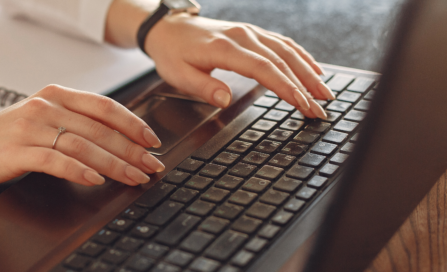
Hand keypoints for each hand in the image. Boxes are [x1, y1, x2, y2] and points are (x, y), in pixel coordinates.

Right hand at [0, 85, 164, 188]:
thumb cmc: (5, 136)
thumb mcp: (42, 118)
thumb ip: (73, 121)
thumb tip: (118, 138)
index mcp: (55, 96)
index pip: (104, 106)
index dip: (133, 124)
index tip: (153, 141)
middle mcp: (45, 107)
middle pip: (99, 128)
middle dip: (132, 150)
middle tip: (152, 166)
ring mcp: (31, 128)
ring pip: (84, 145)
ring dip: (114, 163)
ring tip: (134, 177)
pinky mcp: (18, 151)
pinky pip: (56, 161)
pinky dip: (79, 170)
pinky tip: (96, 180)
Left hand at [145, 14, 333, 118]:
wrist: (168, 28)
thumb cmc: (172, 53)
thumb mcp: (178, 75)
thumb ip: (203, 87)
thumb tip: (225, 99)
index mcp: (225, 48)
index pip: (263, 69)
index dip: (285, 87)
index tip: (302, 104)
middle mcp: (243, 36)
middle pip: (281, 61)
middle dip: (304, 86)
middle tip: (321, 109)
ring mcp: (250, 32)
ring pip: (287, 51)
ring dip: (309, 72)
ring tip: (325, 94)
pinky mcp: (252, 33)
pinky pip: (282, 43)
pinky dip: (302, 56)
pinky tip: (314, 70)